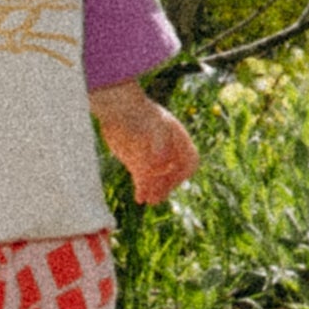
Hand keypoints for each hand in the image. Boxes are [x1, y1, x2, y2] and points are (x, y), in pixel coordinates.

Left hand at [93, 86, 199, 204]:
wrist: (119, 108)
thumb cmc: (139, 113)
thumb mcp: (153, 126)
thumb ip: (159, 144)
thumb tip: (161, 163)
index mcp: (178, 140)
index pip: (189, 162)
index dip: (183, 171)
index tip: (174, 177)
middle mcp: (167, 151)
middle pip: (172, 174)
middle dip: (166, 186)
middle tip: (158, 197)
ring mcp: (152, 158)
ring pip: (158, 180)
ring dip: (156, 192)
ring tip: (151, 201)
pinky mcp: (137, 163)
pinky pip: (143, 180)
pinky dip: (142, 189)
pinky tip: (139, 198)